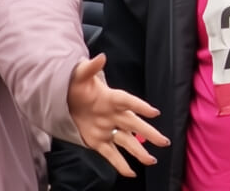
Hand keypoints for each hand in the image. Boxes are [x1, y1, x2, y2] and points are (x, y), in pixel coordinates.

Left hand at [67, 54, 168, 176]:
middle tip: (164, 141)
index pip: (128, 101)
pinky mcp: (98, 142)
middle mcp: (114, 115)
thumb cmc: (76, 85)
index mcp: (111, 98)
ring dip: (139, 151)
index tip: (154, 112)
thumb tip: (101, 57)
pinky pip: (111, 154)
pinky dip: (120, 164)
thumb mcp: (79, 75)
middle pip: (134, 125)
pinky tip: (131, 173)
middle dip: (149, 133)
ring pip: (127, 142)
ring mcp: (108, 130)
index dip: (140, 106)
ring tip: (151, 160)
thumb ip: (90, 67)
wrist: (66, 99)